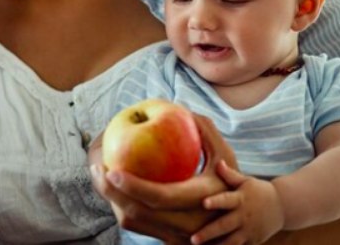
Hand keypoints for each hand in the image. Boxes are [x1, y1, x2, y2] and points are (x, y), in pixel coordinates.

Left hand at [89, 113, 236, 242]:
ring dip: (112, 201)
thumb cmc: (232, 182)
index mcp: (200, 201)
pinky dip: (120, 207)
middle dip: (112, 194)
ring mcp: (176, 236)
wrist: (242, 222)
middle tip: (97, 170)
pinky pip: (136, 226)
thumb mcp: (226, 158)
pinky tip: (110, 187)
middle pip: (139, 213)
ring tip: (98, 176)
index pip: (160, 196)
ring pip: (133, 223)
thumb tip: (182, 108)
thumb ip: (206, 132)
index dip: (134, 185)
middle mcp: (187, 224)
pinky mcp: (166, 240)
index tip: (112, 168)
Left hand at [192, 161, 283, 244]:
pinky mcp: (253, 241)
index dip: (215, 201)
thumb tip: (218, 162)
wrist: (283, 206)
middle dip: (208, 233)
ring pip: (231, 242)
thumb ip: (230, 175)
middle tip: (193, 239)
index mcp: (240, 199)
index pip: (226, 200)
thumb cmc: (258, 191)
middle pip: (224, 226)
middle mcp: (243, 216)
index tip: (204, 203)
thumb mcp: (246, 181)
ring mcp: (249, 230)